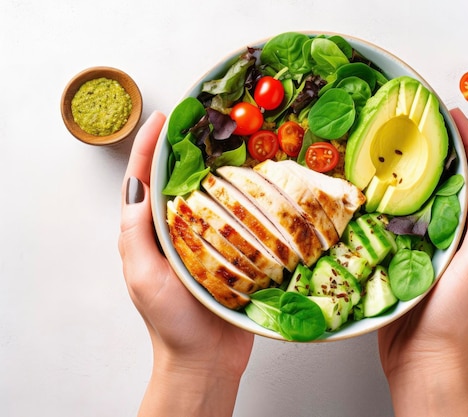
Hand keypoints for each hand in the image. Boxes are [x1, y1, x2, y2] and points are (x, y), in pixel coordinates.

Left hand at [118, 111, 253, 416]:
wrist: (207, 358)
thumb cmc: (171, 323)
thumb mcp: (143, 277)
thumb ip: (136, 235)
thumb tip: (138, 189)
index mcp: (150, 233)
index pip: (145, 181)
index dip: (151, 147)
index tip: (165, 118)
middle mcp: (177, 232)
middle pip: (180, 181)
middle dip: (188, 148)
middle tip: (205, 121)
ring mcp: (207, 241)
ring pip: (211, 196)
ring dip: (220, 168)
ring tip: (234, 142)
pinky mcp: (233, 253)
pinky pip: (238, 219)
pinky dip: (246, 198)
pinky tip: (258, 184)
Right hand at [378, 108, 467, 415]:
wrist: (424, 356)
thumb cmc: (454, 316)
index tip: (454, 115)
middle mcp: (464, 235)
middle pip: (459, 181)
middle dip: (447, 149)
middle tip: (426, 124)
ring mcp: (438, 244)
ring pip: (432, 196)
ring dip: (421, 170)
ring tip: (402, 146)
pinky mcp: (412, 254)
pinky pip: (407, 217)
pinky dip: (398, 198)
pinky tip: (381, 188)